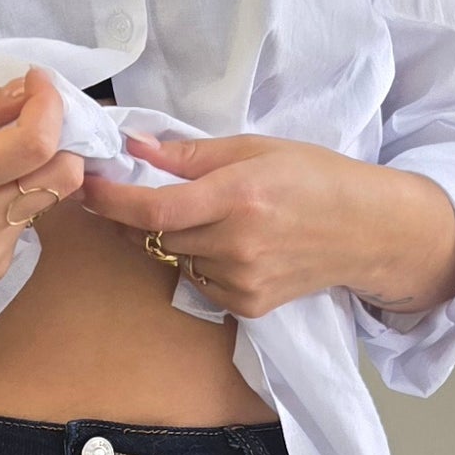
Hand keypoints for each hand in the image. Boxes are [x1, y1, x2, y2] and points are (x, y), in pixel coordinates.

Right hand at [0, 69, 85, 321]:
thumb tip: (23, 92)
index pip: (37, 141)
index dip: (50, 105)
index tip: (36, 83)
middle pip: (64, 175)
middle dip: (62, 137)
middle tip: (32, 118)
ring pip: (48, 199)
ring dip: (35, 170)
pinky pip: (24, 225)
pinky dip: (13, 201)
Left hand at [75, 129, 454, 318]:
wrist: (368, 231)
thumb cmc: (315, 178)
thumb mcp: (257, 148)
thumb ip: (191, 154)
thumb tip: (134, 148)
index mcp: (239, 197)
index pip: (155, 208)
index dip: (111, 201)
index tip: (86, 187)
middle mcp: (237, 244)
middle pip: (155, 236)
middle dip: (134, 216)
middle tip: (132, 192)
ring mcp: (242, 281)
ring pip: (173, 260)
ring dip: (169, 239)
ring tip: (205, 215)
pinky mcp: (248, 306)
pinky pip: (198, 281)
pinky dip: (197, 262)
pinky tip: (228, 244)